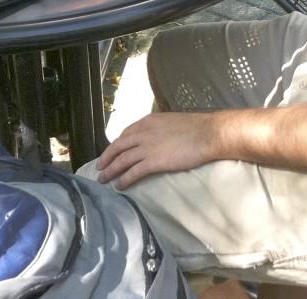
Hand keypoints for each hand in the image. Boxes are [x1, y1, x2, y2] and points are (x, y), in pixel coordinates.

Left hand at [96, 112, 218, 188]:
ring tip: (103, 179)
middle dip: (107, 157)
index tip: (113, 151)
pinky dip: (124, 179)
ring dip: (110, 170)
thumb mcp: (171, 121)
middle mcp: (143, 133)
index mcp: (147, 121)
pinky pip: (133, 172)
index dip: (116, 144)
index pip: (125, 133)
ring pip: (121, 160)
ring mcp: (146, 148)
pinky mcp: (153, 162)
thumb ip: (159, 129)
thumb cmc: (195, 127)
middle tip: (100, 167)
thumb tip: (157, 137)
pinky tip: (119, 186)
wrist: (207, 134)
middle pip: (118, 147)